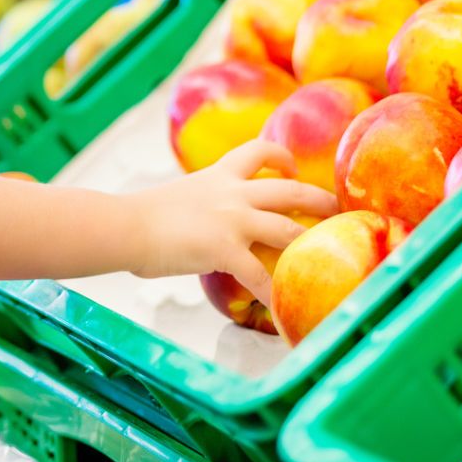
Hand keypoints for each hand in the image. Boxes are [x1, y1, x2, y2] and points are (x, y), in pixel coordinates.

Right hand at [121, 141, 337, 306]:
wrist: (126, 225)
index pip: (258, 150)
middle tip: (336, 214)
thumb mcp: (179, 196)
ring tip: (326, 260)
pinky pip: (261, 277)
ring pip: (288, 229)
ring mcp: (232, 220)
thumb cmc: (140, 215)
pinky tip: (285, 312)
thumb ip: (200, 204)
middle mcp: (232, 192)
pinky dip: (276, 296)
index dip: (282, 157)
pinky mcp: (225, 249)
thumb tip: (200, 224)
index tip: (292, 169)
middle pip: (290, 190)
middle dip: (319, 202)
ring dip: (311, 245)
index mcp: (218, 174)